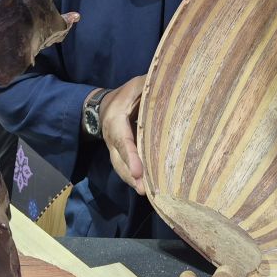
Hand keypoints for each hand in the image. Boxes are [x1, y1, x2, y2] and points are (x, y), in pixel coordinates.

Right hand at [100, 74, 146, 194]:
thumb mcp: (136, 85)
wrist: (105, 105)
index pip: (123, 141)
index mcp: (115, 120)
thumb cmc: (126, 94)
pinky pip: (125, 168)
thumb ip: (149, 86)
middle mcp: (112, 138)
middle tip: (143, 189)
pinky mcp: (121, 156)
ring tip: (145, 193)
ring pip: (120, 167)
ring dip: (132, 181)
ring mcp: (114, 149)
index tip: (138, 172)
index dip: (130, 156)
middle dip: (130, 176)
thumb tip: (171, 83)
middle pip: (119, 160)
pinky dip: (134, 179)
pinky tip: (147, 188)